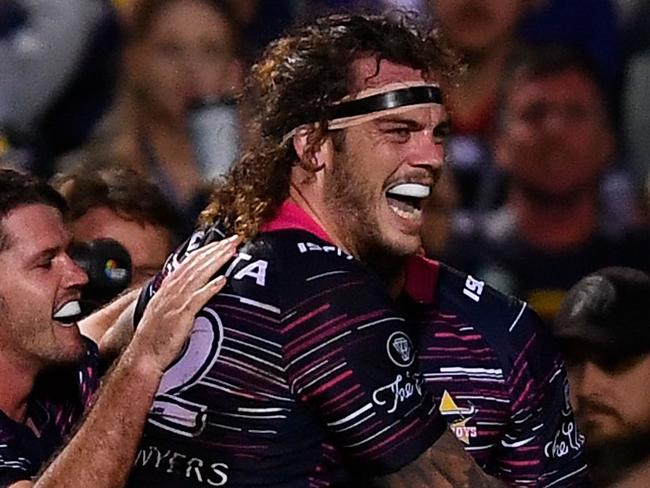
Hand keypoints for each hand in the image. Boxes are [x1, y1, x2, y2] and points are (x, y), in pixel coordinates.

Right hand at [128, 235, 240, 373]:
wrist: (143, 356)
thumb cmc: (155, 337)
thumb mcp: (165, 310)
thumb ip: (177, 297)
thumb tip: (193, 289)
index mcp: (167, 288)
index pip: (189, 262)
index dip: (206, 250)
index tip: (222, 242)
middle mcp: (170, 290)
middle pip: (196, 264)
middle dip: (216, 249)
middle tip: (234, 239)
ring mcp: (175, 301)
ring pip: (199, 275)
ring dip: (217, 261)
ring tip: (232, 251)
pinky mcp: (181, 315)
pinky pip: (198, 298)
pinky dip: (210, 287)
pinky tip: (222, 280)